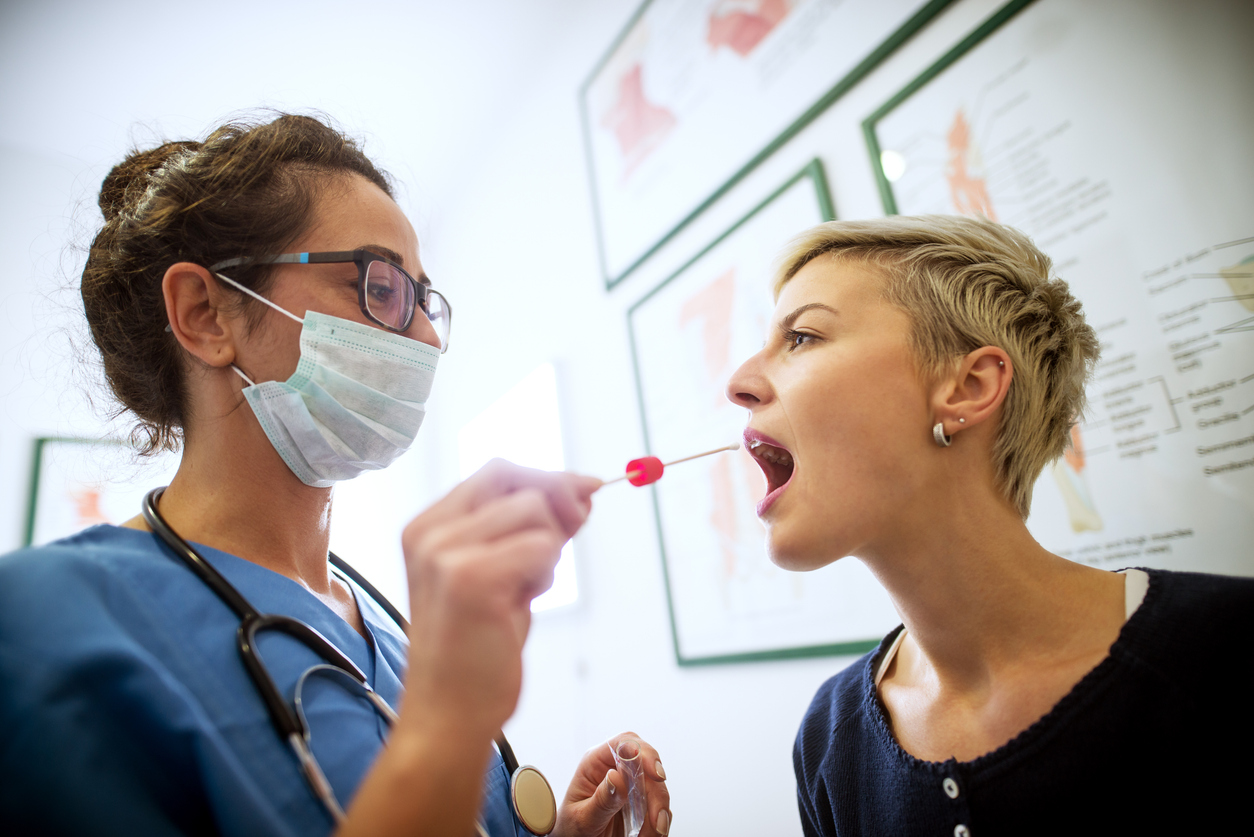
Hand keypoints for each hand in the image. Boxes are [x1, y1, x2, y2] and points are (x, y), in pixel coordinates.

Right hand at [399, 459, 600, 737]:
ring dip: (547, 549)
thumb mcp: (503, 574)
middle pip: (516, 478)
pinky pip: (541, 547)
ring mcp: (445, 553)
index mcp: (427, 526)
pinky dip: (545, 574)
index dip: (546, 478)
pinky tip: (520, 605)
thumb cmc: (476, 650)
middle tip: (565, 542)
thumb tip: (581, 487)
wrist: (448, 715)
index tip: (584, 493)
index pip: (497, 471)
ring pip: (534, 510)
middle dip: (556, 502)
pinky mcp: (470, 578)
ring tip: (523, 591)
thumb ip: (531, 529)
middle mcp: (429, 532)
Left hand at [552, 732, 670, 836]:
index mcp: (596, 763)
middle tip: (656, 822)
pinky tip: (647, 835)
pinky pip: (660, 809)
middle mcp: (617, 770)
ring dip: (659, 814)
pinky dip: (659, 825)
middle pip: (647, 769)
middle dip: (657, 795)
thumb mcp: (581, 818)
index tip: (657, 774)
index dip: (644, 752)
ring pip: (658, 790)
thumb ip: (601, 800)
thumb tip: (616, 777)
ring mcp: (631, 787)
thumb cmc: (571, 828)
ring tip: (648, 835)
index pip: (624, 743)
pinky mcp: (641, 804)